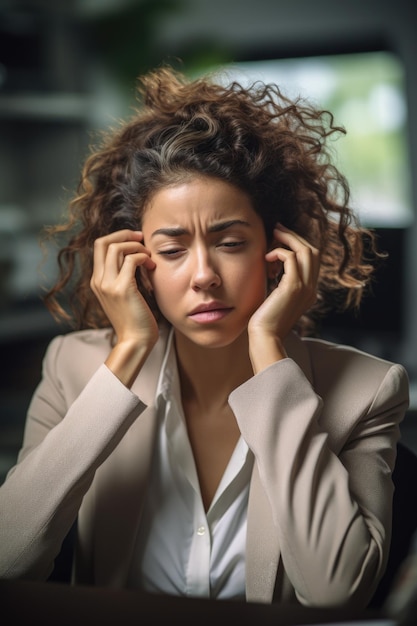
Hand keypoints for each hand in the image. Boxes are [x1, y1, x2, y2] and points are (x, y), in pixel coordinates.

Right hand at [90, 229, 158, 385]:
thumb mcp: (123, 295)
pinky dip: (144, 257)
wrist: (135, 341)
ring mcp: (108, 285)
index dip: (117, 237)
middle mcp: (99, 281)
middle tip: (141, 237)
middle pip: (103, 242)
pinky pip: (132, 260)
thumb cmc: (135, 320)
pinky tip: (152, 266)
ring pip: (117, 248)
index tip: (135, 239)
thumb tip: (134, 258)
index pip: (99, 247)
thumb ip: (123, 277)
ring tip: (149, 256)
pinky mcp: (123, 289)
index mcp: (97, 281)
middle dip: (124, 234)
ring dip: (136, 246)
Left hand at [248, 224, 319, 370]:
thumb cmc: (265, 322)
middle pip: (313, 251)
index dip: (299, 245)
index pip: (312, 260)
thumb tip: (273, 270)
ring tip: (273, 234)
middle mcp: (311, 289)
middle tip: (278, 229)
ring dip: (289, 239)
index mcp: (309, 292)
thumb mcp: (276, 300)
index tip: (281, 238)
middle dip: (295, 237)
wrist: (265, 338)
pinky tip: (266, 258)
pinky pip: (290, 258)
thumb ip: (280, 285)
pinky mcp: (292, 287)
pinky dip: (278, 252)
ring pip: (306, 251)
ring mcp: (305, 288)